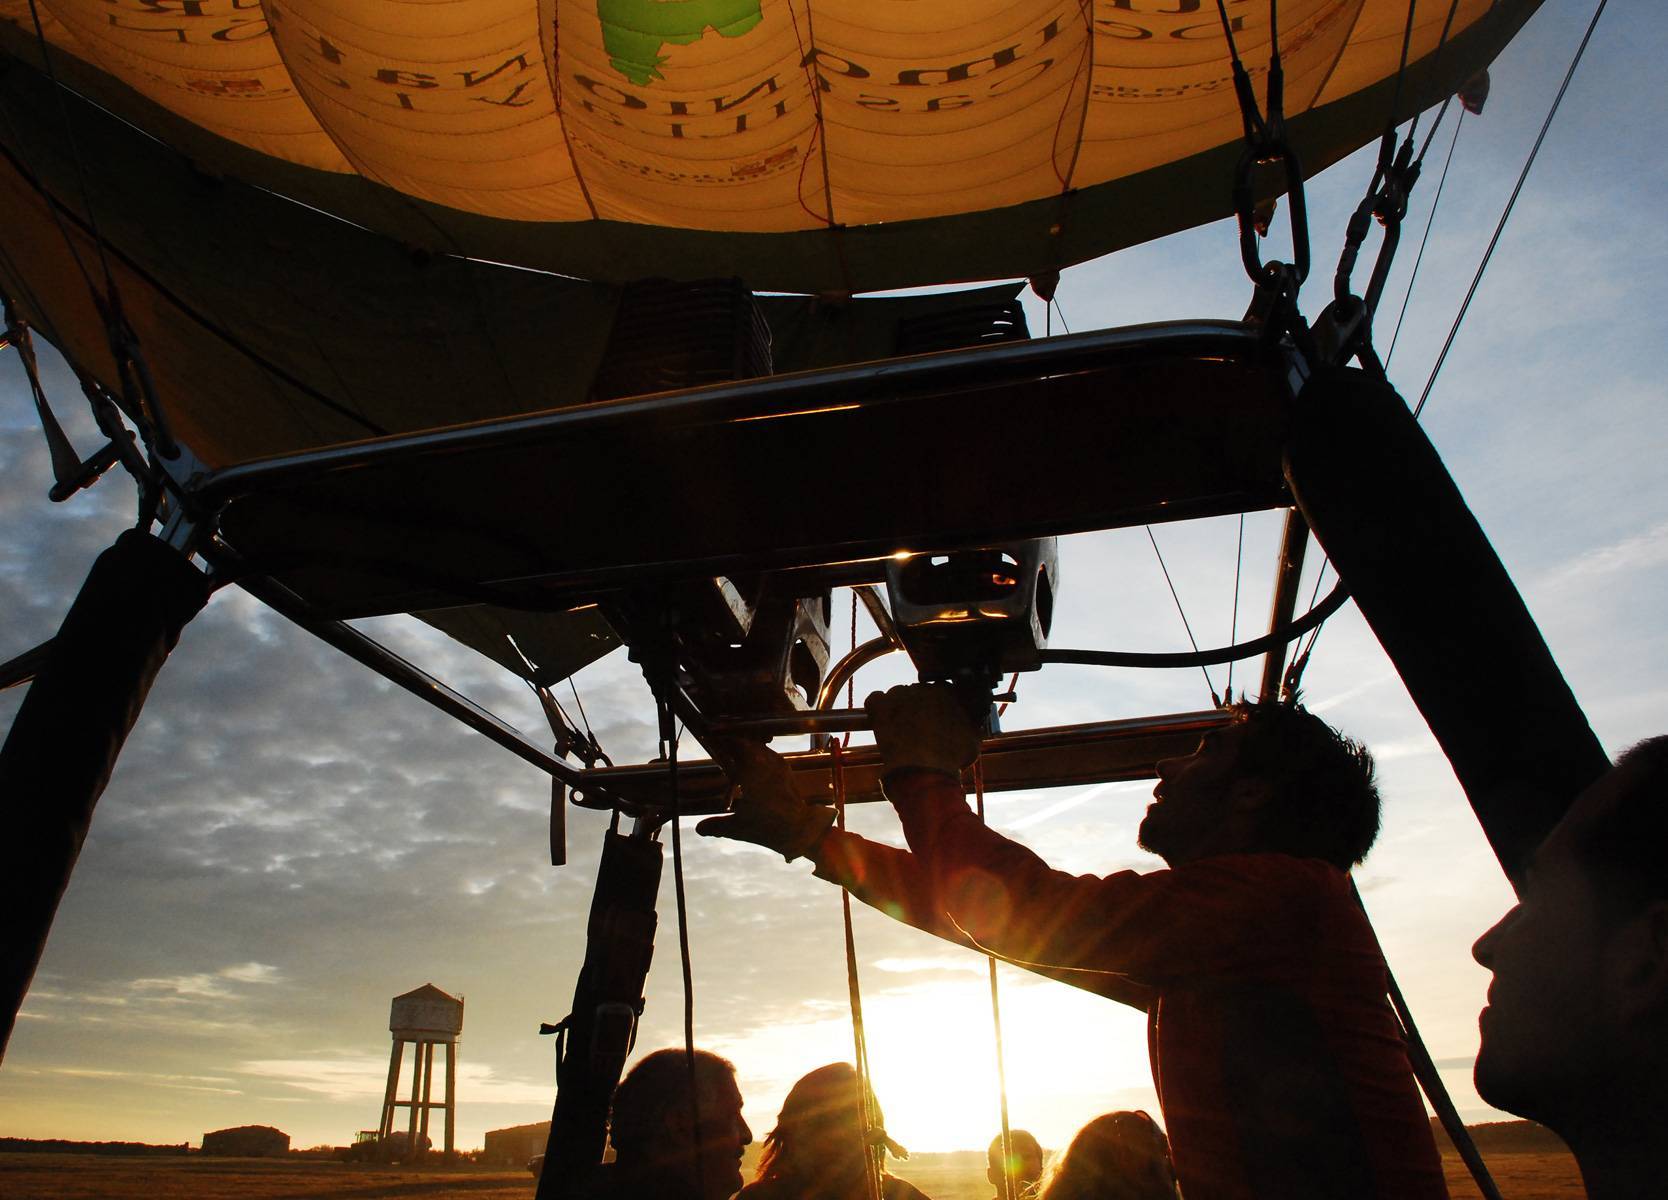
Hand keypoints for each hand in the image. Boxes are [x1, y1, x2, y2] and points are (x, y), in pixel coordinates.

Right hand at [696, 739, 834, 861]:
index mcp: (752, 771)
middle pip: (747, 744)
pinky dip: (758, 755)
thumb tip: (698, 828)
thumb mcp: (738, 828)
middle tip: (722, 749)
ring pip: (759, 747)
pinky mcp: (786, 770)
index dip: (724, 742)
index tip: (713, 739)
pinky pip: (769, 754)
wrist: (800, 829)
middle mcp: (766, 763)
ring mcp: (779, 765)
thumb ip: (716, 826)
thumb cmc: (768, 827)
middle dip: (734, 745)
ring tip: (735, 756)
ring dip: (747, 749)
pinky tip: (752, 766)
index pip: (735, 746)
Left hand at [863, 683, 980, 778]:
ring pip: (897, 694)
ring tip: (901, 731)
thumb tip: (969, 720)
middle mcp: (925, 687)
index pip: (941, 691)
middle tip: (918, 728)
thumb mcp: (973, 740)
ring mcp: (901, 693)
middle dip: (917, 707)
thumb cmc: (951, 759)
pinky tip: (882, 723)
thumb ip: (971, 723)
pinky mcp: (881, 704)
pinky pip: (875, 699)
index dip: (937, 706)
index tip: (934, 720)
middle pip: (918, 691)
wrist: (924, 772)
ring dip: (898, 708)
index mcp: (948, 692)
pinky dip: (877, 709)